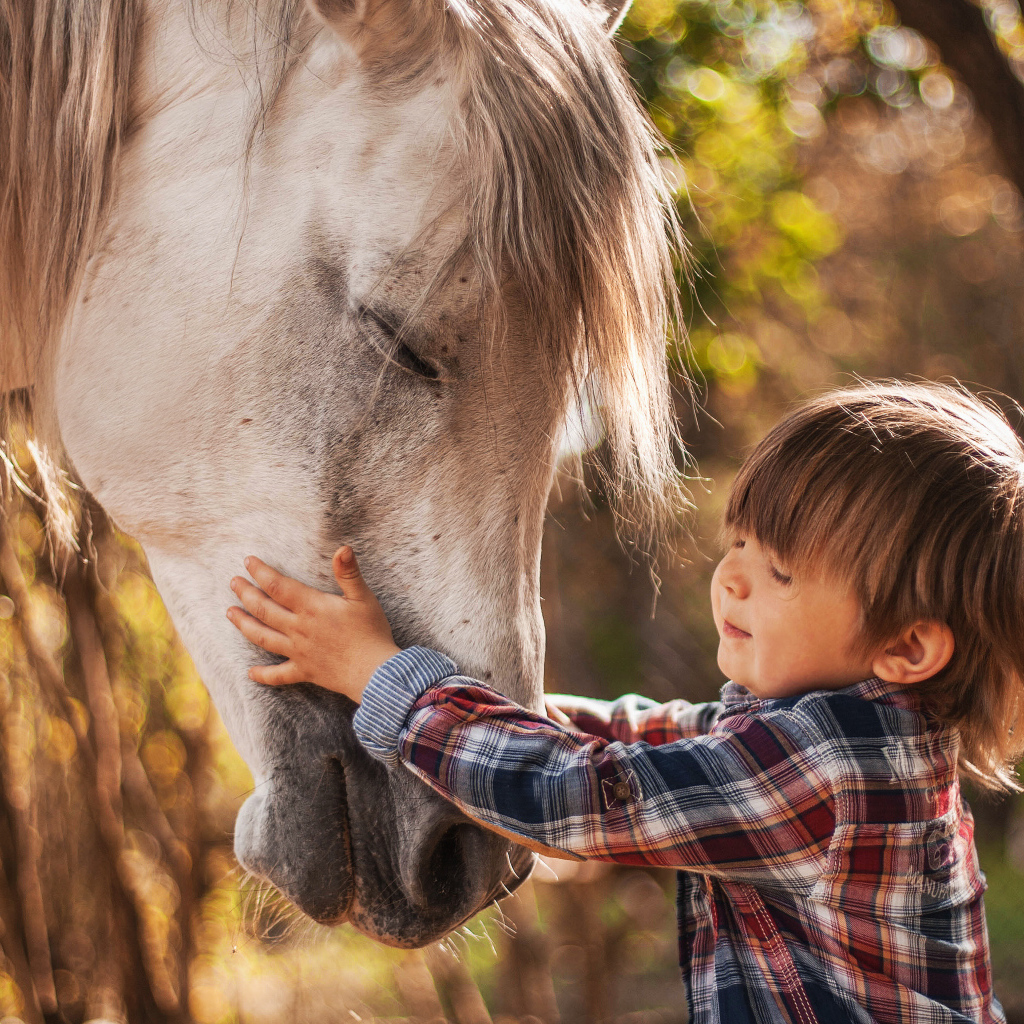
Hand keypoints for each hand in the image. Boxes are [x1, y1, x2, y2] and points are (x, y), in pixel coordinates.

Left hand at [226, 547, 399, 702]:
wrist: (374, 672)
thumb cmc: (371, 633)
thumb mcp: (363, 598)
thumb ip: (349, 573)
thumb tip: (343, 548)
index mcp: (312, 607)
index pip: (278, 586)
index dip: (261, 572)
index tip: (248, 561)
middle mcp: (299, 629)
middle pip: (264, 609)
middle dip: (246, 594)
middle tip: (233, 582)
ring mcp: (299, 651)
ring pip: (263, 637)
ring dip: (244, 624)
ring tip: (230, 613)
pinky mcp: (304, 671)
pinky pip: (278, 675)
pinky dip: (263, 675)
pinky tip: (250, 672)